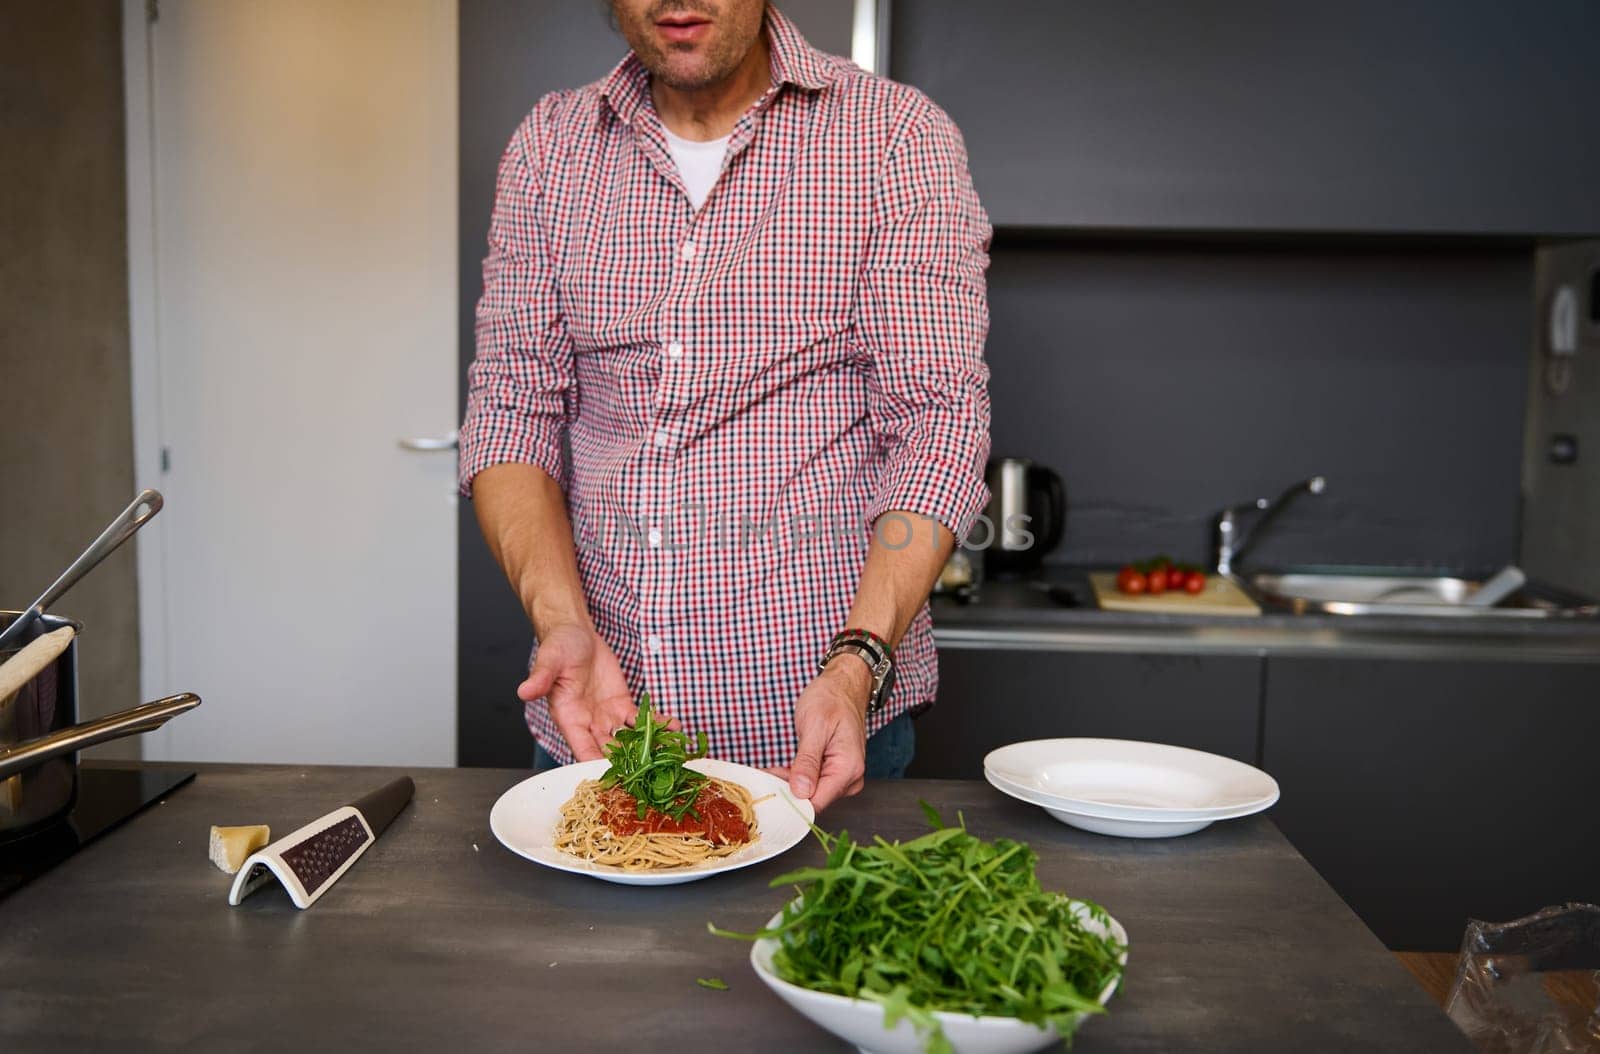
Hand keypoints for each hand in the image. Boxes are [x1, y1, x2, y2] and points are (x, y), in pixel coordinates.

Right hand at [517, 624, 670, 760]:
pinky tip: (674, 728)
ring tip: (669, 754)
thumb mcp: (549, 660)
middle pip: (608, 752)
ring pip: (628, 741)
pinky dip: (656, 725)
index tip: (615, 778)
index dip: (597, 764)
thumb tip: (523, 691)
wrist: (575, 632)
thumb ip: (540, 678)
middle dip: (628, 765)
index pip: (582, 750)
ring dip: (647, 749)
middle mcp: (588, 724)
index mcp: (568, 719)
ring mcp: (606, 717)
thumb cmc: (558, 646)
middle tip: (651, 775)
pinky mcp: (622, 705)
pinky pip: (640, 721)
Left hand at [779, 659, 869, 811]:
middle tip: (765, 774)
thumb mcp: (815, 726)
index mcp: (848, 769)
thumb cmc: (830, 700)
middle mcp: (850, 778)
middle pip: (813, 800)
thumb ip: (808, 761)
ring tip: (771, 770)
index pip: (817, 802)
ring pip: (811, 794)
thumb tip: (801, 791)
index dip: (790, 800)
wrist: (842, 687)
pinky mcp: (835, 773)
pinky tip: (782, 770)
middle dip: (787, 790)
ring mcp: (843, 777)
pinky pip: (813, 785)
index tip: (769, 787)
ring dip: (788, 785)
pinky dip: (795, 779)